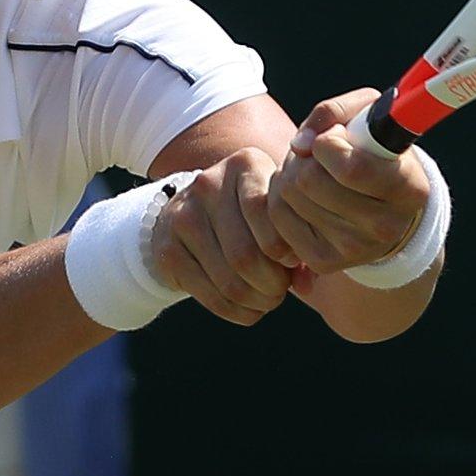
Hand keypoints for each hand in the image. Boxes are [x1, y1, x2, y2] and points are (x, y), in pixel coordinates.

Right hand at [149, 147, 295, 324]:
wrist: (189, 213)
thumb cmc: (250, 215)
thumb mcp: (275, 212)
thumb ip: (298, 241)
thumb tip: (307, 284)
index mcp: (245, 164)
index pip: (269, 214)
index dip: (287, 249)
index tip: (291, 262)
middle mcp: (209, 183)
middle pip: (247, 253)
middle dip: (273, 284)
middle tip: (281, 291)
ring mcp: (183, 215)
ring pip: (229, 279)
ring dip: (256, 301)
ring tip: (267, 300)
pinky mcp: (168, 248)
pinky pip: (208, 294)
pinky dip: (236, 311)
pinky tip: (248, 309)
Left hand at [268, 88, 429, 275]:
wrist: (382, 206)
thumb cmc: (374, 151)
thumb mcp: (368, 116)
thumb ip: (336, 112)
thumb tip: (300, 144)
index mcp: (409, 189)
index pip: (351, 168)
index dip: (327, 143)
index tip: (331, 138)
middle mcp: (385, 227)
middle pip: (309, 181)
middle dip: (303, 156)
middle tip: (316, 154)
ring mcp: (354, 249)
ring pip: (288, 195)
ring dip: (289, 172)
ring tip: (311, 171)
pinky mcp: (323, 260)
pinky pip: (277, 216)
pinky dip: (280, 196)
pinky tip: (302, 194)